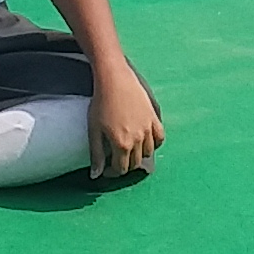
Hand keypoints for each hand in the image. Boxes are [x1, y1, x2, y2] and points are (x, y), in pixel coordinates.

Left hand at [86, 59, 164, 182]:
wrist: (115, 79)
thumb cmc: (101, 102)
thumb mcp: (94, 130)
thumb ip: (96, 154)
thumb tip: (96, 175)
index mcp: (122, 144)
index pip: (121, 169)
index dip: (112, 172)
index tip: (106, 169)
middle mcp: (138, 139)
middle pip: (134, 163)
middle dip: (124, 165)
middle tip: (115, 160)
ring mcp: (148, 128)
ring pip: (148, 152)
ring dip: (138, 156)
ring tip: (128, 151)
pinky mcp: (154, 117)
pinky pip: (159, 137)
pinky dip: (154, 144)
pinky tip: (146, 142)